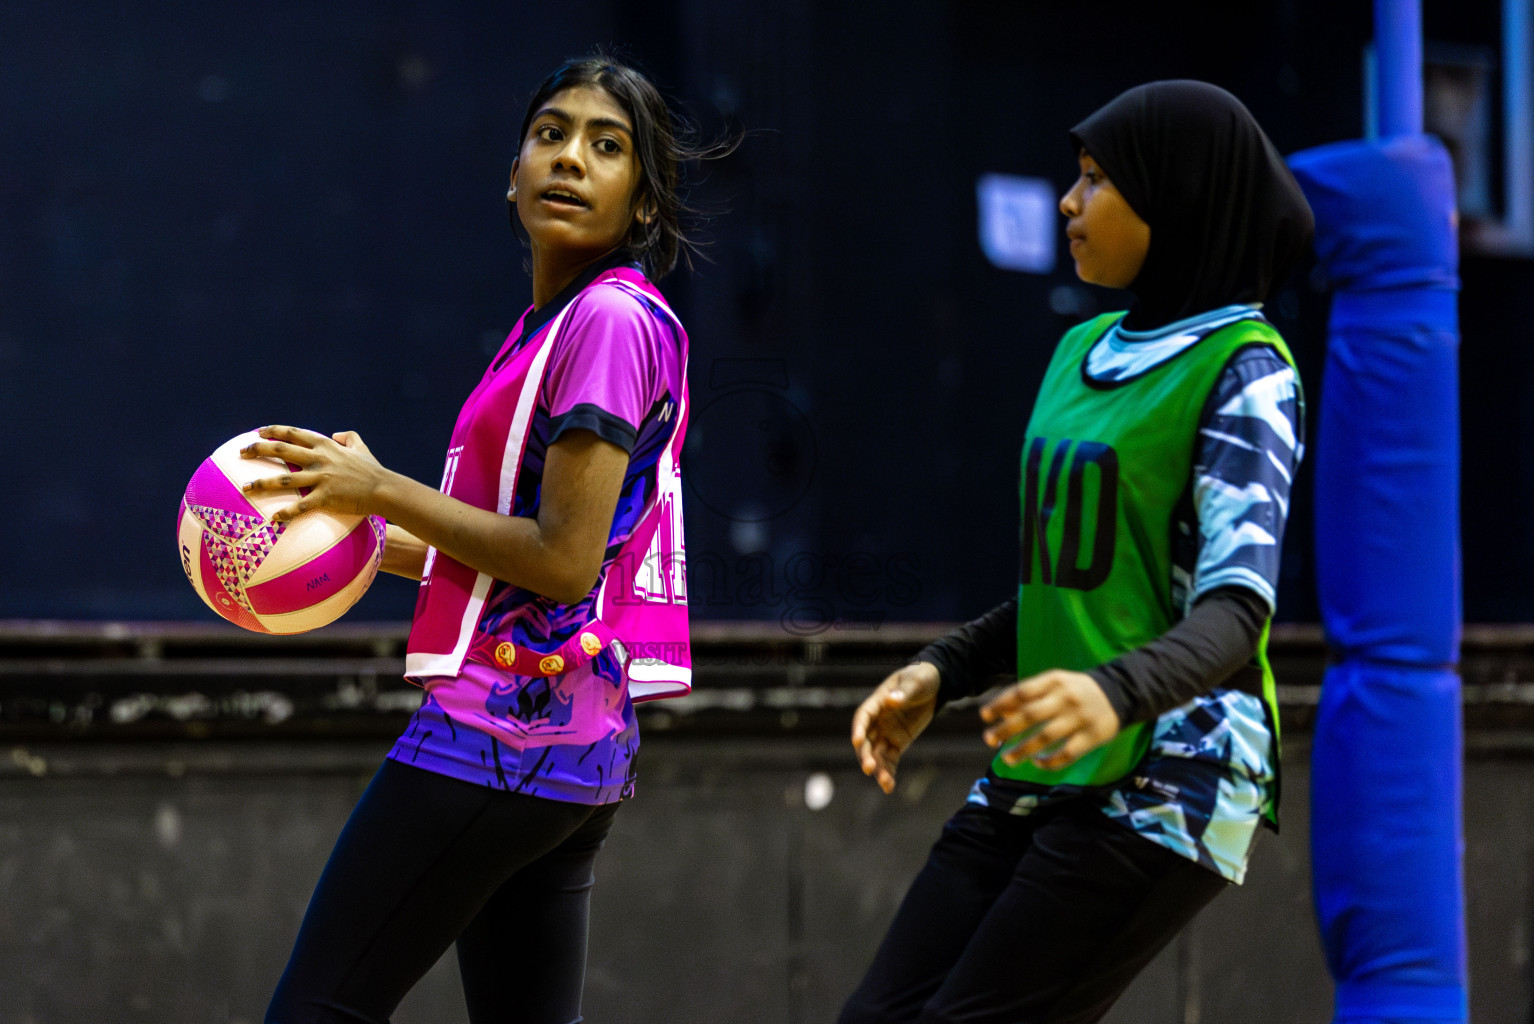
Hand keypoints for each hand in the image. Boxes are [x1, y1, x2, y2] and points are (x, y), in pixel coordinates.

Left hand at [239, 425, 387, 523]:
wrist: (384, 489)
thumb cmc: (372, 469)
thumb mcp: (361, 447)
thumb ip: (349, 437)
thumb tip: (338, 434)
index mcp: (325, 446)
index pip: (293, 434)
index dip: (274, 431)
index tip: (258, 432)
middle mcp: (319, 459)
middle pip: (281, 450)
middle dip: (258, 449)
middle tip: (242, 453)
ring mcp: (321, 478)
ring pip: (284, 479)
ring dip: (262, 483)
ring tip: (246, 487)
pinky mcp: (325, 497)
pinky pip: (301, 505)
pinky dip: (286, 512)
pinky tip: (273, 518)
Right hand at [851, 662, 939, 793]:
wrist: (933, 686)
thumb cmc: (920, 678)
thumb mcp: (915, 682)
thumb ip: (903, 693)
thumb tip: (890, 700)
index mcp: (877, 702)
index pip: (863, 716)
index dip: (858, 728)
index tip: (857, 740)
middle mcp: (878, 720)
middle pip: (866, 740)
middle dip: (865, 755)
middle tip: (869, 768)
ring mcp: (886, 733)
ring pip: (877, 754)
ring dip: (878, 769)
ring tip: (886, 784)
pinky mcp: (897, 743)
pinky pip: (890, 760)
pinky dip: (889, 772)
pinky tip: (889, 787)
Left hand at [980, 669, 1120, 770]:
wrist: (1120, 693)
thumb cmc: (1076, 690)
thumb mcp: (1055, 683)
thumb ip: (1030, 695)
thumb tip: (1001, 713)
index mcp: (1054, 681)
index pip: (1022, 692)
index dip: (1000, 704)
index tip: (984, 715)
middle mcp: (1066, 698)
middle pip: (1030, 715)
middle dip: (1006, 729)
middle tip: (989, 739)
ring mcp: (1080, 718)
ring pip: (1046, 737)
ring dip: (1023, 749)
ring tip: (1007, 758)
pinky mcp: (1092, 737)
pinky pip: (1067, 753)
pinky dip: (1050, 761)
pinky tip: (1037, 762)